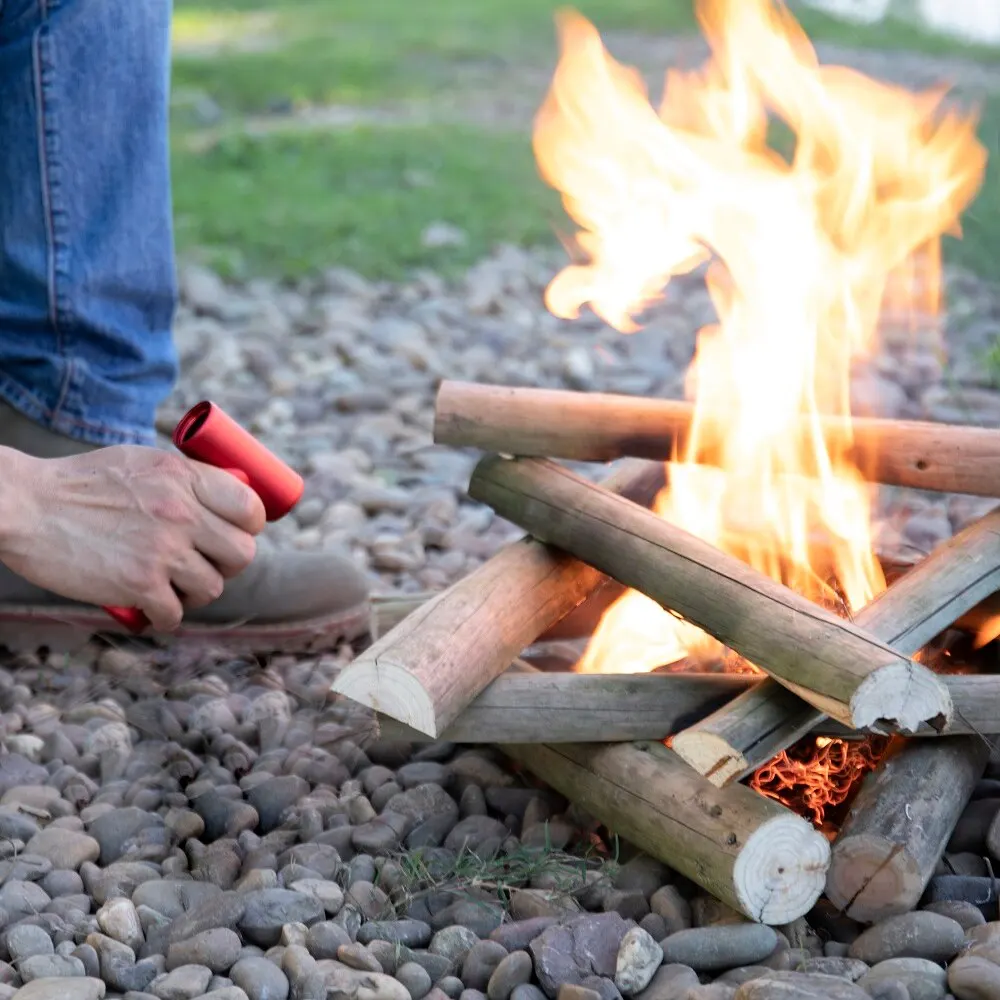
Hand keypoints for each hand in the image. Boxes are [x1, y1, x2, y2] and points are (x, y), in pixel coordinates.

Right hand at [0, 445, 265, 630]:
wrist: (23, 506)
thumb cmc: (78, 484)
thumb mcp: (140, 463)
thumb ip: (182, 481)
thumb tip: (224, 498)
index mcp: (184, 477)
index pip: (250, 508)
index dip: (249, 526)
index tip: (236, 534)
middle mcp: (182, 512)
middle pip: (242, 553)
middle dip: (228, 564)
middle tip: (205, 565)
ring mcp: (163, 549)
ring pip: (212, 588)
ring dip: (196, 593)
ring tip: (174, 588)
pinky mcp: (139, 583)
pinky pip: (177, 614)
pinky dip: (167, 618)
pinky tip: (154, 611)